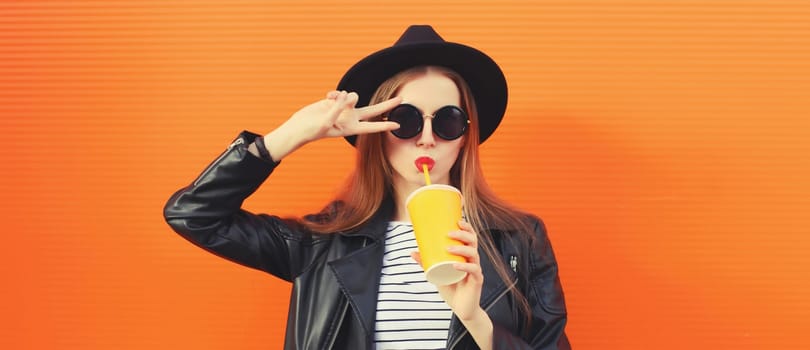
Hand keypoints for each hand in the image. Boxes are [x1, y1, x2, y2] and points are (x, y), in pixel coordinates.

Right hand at [260, 91, 400, 160]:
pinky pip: (340, 93)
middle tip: (401, 99)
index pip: (372, 127)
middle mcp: (350, 118)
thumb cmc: (312, 129)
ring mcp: (343, 109)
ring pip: (353, 96)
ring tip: (333, 101)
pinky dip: (334, 94)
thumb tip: (348, 95)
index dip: (385, 125)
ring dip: (345, 97)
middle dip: (386, 105)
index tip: (398, 125)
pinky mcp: (335, 101)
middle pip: (373, 111)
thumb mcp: (326, 121)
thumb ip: (339, 108)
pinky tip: (327, 98)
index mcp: (351, 128)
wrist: (299, 126)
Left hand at [412, 220, 485, 320]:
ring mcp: (476, 270)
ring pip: (474, 254)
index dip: (467, 228)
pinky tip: (456, 264)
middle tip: (449, 233)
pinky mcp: (477, 281)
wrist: (462, 308)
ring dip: (462, 249)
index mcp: (466, 255)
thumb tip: (412, 252)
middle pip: (473, 242)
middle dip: (463, 235)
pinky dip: (465, 266)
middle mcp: (473, 260)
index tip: (457, 220)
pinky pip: (474, 270)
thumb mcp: (437, 273)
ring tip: (449, 248)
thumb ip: (426, 263)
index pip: (471, 237)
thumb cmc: (452, 288)